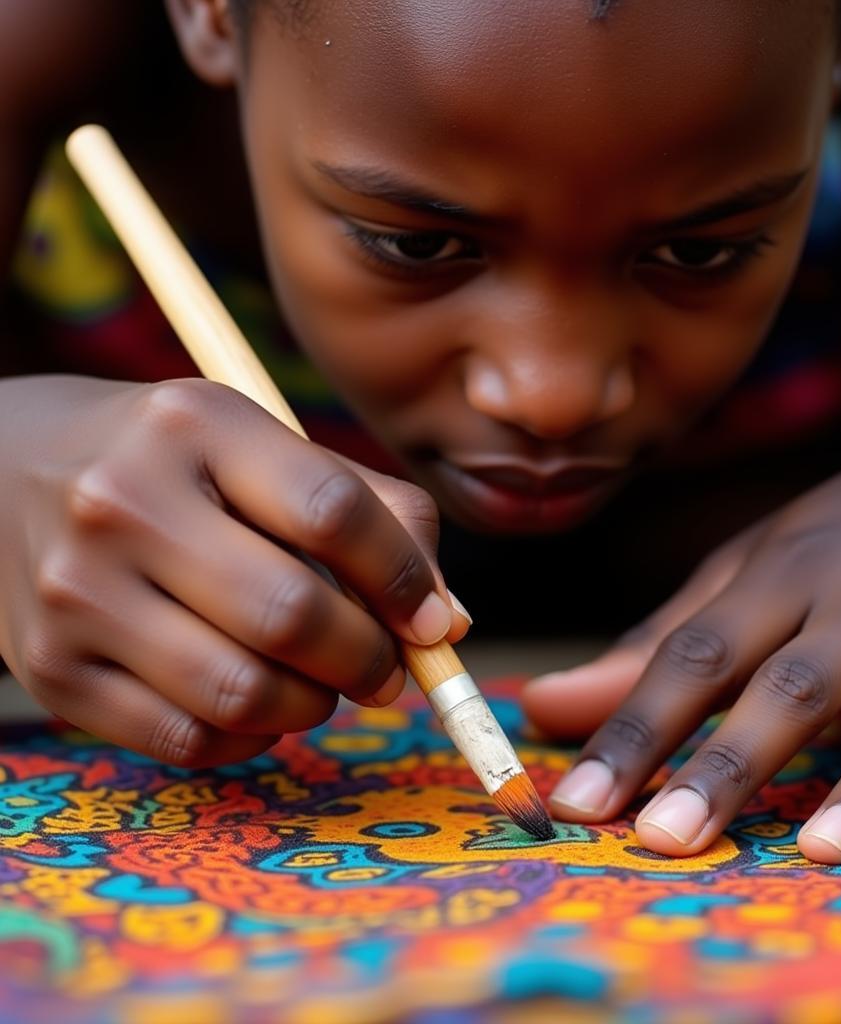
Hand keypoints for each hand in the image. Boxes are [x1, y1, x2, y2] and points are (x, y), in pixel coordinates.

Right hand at [0, 376, 468, 765]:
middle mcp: (123, 501)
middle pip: (291, 614)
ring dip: (313, 706)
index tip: (433, 622)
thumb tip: (448, 622)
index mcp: (196, 424)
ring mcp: (76, 592)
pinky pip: (188, 739)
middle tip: (387, 670)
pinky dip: (250, 736)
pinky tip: (257, 701)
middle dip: (369, 660)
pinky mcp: (50, 670)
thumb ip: (376, 515)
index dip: (404, 580)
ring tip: (322, 684)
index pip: (332, 512)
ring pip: (242, 692)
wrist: (6, 471)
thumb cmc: (175, 463)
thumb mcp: (268, 448)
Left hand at [525, 420, 840, 861]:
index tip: (580, 798)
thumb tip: (544, 706)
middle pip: (789, 687)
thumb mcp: (742, 572)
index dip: (634, 725)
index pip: (696, 654)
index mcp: (783, 576)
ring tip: (821, 851)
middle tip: (664, 837)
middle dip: (726, 762)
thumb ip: (654, 646)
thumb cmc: (835, 539)